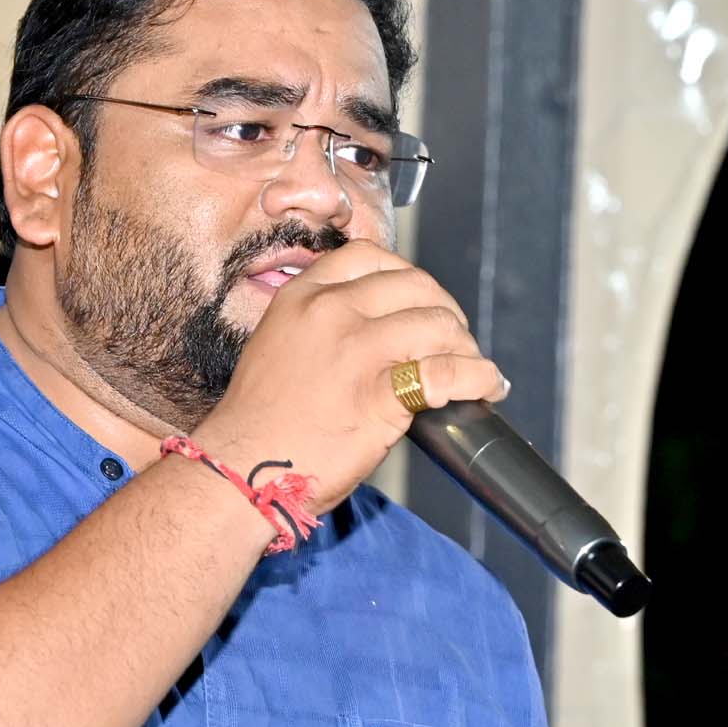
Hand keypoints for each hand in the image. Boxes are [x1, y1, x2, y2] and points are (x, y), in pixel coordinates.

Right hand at [192, 240, 508, 515]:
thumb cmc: (259, 423)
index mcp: (302, 297)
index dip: (406, 274)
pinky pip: (448, 372)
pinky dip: (478, 377)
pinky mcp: (381, 395)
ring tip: (473, 368)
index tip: (420, 299)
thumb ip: (320, 326)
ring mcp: (357, 350)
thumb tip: (376, 328)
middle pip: (415, 285)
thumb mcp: (278, 347)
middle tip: (455, 340)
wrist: (242, 471)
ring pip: (438, 323)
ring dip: (466, 346)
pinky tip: (486, 387)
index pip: (368, 255)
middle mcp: (331, 312)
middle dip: (445, 311)